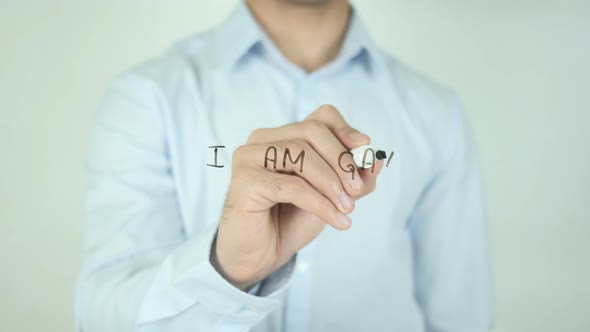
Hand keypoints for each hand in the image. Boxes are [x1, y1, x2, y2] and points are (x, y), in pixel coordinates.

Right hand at [211, 105, 384, 289]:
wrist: (259, 256)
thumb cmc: (290, 221)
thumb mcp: (331, 196)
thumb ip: (354, 178)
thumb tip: (376, 160)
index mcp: (282, 136)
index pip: (320, 117)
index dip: (345, 130)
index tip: (364, 149)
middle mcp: (262, 140)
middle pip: (312, 131)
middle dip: (341, 160)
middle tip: (357, 190)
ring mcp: (249, 157)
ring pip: (300, 154)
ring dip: (331, 182)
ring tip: (347, 208)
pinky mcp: (244, 181)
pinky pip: (292, 186)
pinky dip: (320, 203)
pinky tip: (337, 220)